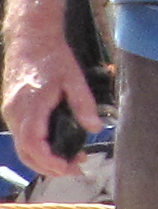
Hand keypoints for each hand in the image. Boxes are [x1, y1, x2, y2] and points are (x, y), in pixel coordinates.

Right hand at [3, 16, 101, 176]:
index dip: (48, 160)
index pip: (33, 143)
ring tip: (67, 162)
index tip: (68, 167)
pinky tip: (53, 147)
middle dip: (48, 166)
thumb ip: (84, 104)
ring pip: (21, 146)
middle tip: (74, 169)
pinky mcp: (11, 110)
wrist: (30, 39)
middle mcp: (16, 113)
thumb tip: (95, 129)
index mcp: (31, 106)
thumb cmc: (53, 57)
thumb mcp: (74, 78)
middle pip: (25, 151)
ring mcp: (10, 112)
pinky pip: (20, 136)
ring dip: (42, 159)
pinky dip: (35, 147)